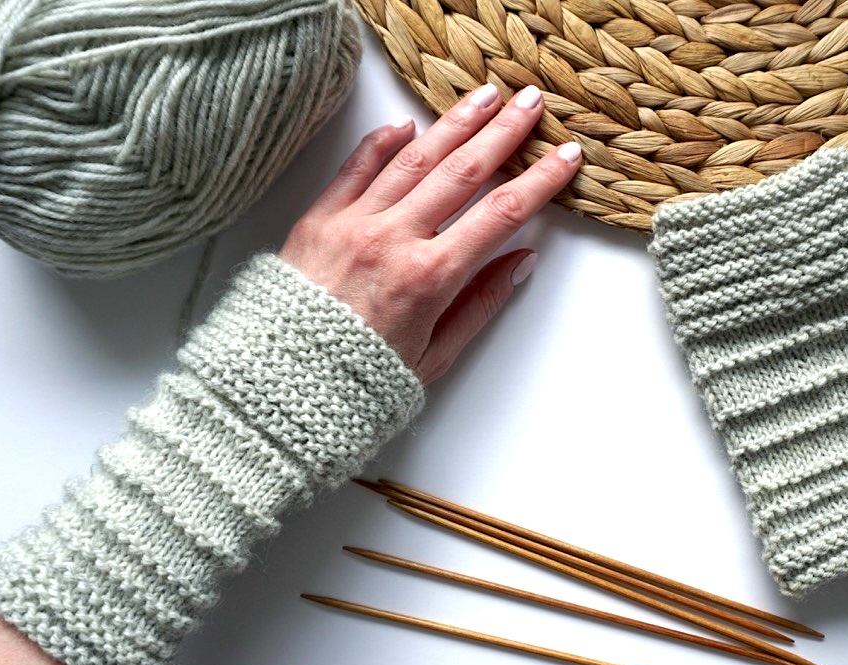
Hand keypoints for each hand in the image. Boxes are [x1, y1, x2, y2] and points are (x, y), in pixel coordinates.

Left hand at [280, 83, 580, 382]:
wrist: (281, 384)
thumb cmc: (360, 379)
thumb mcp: (436, 355)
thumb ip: (481, 304)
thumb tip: (522, 260)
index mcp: (429, 278)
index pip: (500, 214)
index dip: (540, 181)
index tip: (566, 156)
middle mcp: (393, 240)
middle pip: (462, 171)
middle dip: (503, 132)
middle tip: (531, 102)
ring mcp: (353, 223)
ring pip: (414, 159)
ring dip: (454, 123)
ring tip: (484, 96)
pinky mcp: (318, 219)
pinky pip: (356, 168)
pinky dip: (383, 143)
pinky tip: (407, 124)